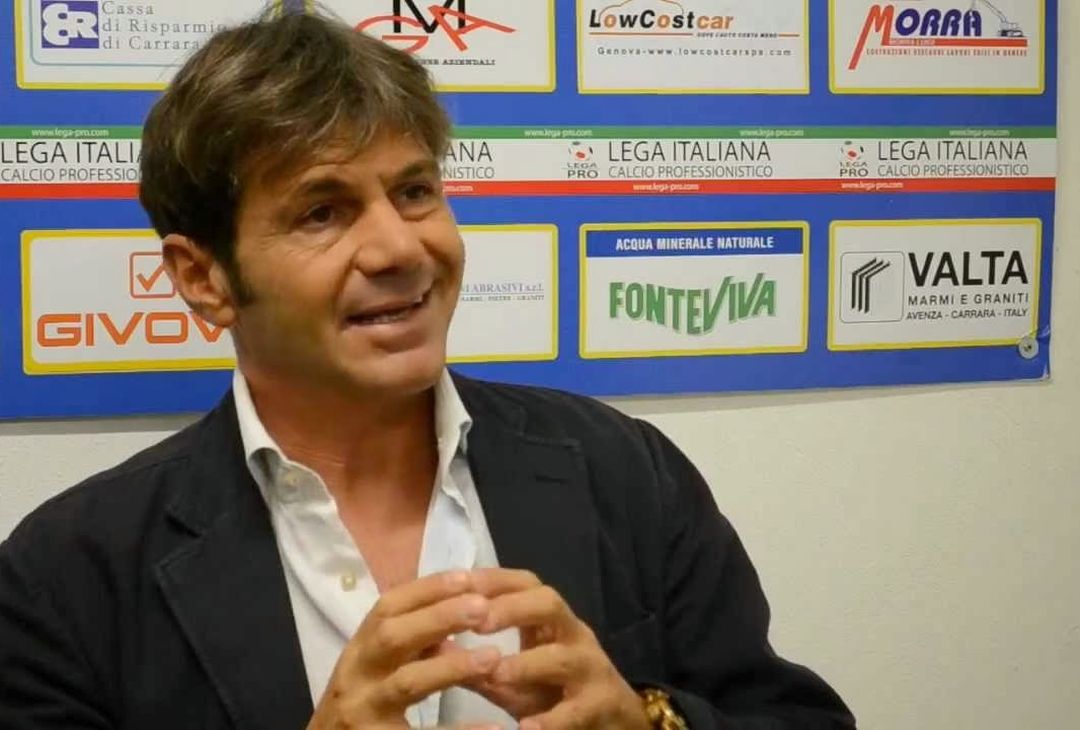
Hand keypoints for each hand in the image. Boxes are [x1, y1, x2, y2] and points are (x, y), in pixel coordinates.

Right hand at [306, 570, 503, 729]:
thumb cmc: (361, 706)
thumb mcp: (375, 669)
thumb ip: (409, 644)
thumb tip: (454, 612)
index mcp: (359, 650)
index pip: (387, 608)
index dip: (426, 590)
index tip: (467, 577)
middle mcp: (355, 676)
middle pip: (392, 637)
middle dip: (438, 618)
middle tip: (483, 608)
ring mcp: (364, 712)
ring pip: (406, 684)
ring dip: (452, 667)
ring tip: (493, 658)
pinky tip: (493, 727)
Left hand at [462, 568, 651, 729]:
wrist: (611, 723)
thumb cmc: (551, 694)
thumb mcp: (510, 677)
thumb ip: (472, 662)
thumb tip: (426, 644)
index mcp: (549, 621)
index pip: (525, 584)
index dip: (494, 579)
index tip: (460, 582)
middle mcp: (573, 635)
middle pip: (550, 603)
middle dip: (513, 608)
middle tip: (477, 622)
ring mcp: (591, 669)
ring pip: (565, 656)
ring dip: (528, 663)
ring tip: (497, 673)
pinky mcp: (602, 704)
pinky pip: (578, 710)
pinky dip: (553, 721)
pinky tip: (527, 728)